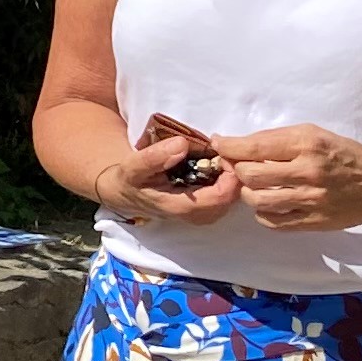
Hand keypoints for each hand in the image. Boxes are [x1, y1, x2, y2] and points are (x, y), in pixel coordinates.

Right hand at [91, 149, 242, 225]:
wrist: (126, 193)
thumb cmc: (131, 180)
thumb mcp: (133, 167)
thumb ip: (154, 157)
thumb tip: (182, 144)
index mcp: (181, 207)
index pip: (222, 196)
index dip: (230, 172)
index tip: (223, 151)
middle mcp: (197, 216)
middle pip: (233, 198)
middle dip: (235, 173)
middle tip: (225, 150)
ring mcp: (203, 214)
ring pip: (234, 198)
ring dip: (233, 175)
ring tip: (222, 155)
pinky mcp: (206, 208)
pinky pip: (228, 195)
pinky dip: (229, 179)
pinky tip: (218, 164)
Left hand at [215, 123, 361, 230]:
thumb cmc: (344, 155)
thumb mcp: (315, 135)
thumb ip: (279, 141)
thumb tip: (238, 146)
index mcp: (307, 144)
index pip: (255, 146)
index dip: (229, 147)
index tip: (219, 144)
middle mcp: (308, 172)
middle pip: (251, 175)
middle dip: (236, 170)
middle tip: (236, 167)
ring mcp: (311, 200)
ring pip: (258, 201)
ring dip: (248, 193)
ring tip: (253, 187)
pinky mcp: (314, 222)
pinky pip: (273, 222)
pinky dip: (263, 213)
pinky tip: (269, 204)